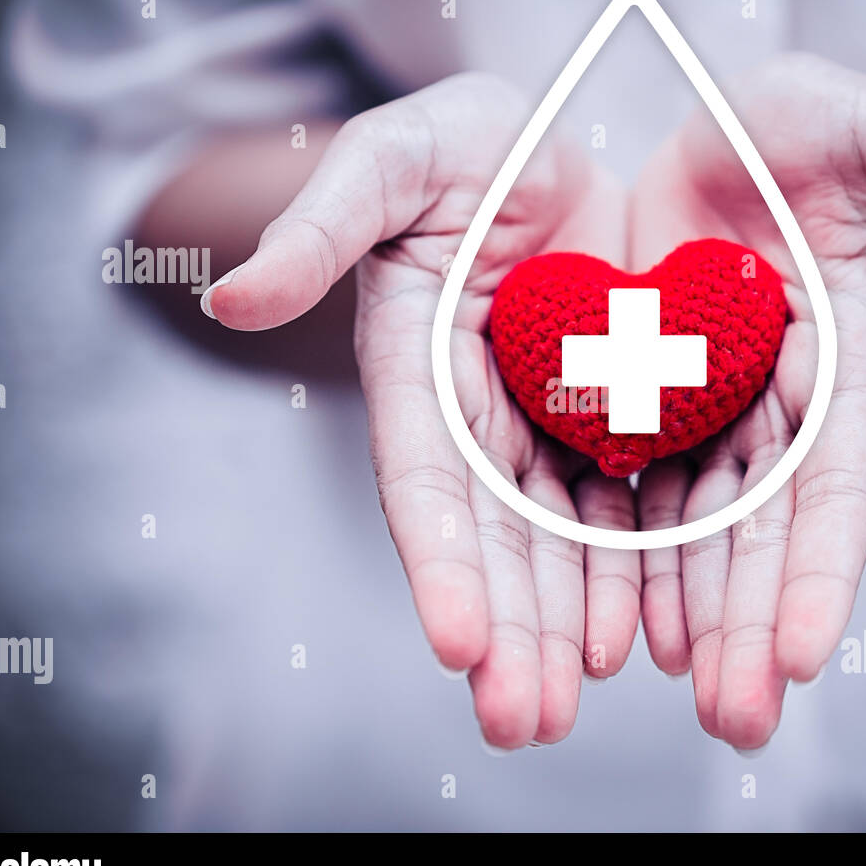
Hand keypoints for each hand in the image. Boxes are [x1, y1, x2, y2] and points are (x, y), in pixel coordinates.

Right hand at [202, 73, 639, 748]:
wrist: (544, 153)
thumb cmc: (461, 144)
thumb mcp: (394, 158)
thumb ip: (321, 223)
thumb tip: (231, 298)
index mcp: (414, 368)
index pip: (423, 478)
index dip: (437, 559)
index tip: (459, 642)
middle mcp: (472, 417)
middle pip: (489, 538)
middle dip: (505, 631)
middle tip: (523, 721)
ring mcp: (538, 427)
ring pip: (553, 543)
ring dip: (562, 627)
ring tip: (570, 706)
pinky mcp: (603, 423)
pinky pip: (618, 508)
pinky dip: (624, 573)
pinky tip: (635, 636)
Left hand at [629, 54, 865, 748]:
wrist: (728, 136)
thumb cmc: (813, 129)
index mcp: (845, 370)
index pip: (837, 486)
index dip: (820, 569)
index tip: (799, 654)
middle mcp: (783, 413)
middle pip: (763, 535)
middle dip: (750, 628)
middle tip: (736, 720)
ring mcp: (715, 415)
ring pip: (696, 533)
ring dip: (687, 616)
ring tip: (672, 694)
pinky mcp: (651, 404)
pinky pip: (634, 492)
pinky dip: (628, 558)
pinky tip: (619, 624)